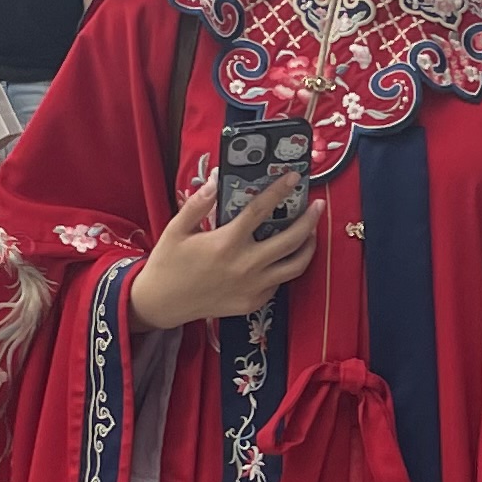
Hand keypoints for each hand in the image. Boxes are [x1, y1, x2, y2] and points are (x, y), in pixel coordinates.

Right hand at [127, 166, 320, 329]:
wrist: (162, 304)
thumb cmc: (168, 263)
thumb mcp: (177, 228)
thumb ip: (199, 204)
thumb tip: (216, 180)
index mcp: (226, 242)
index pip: (260, 210)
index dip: (279, 191)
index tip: (294, 177)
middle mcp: (245, 265)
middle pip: (291, 240)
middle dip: (310, 220)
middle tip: (318, 206)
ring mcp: (253, 287)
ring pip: (295, 266)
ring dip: (308, 247)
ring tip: (311, 233)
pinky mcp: (253, 302)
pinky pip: (279, 283)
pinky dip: (286, 268)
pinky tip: (284, 257)